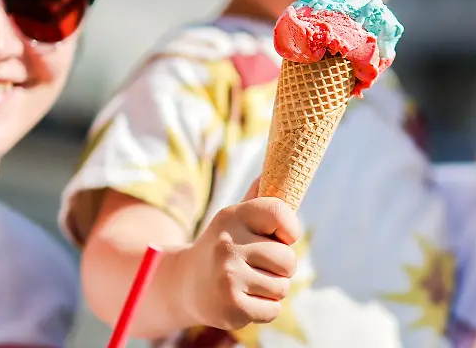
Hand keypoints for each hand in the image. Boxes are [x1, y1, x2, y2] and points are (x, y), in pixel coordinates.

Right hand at [179, 178, 301, 329]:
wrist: (184, 284)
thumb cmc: (222, 247)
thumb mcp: (234, 220)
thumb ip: (257, 198)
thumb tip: (277, 166)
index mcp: (233, 216)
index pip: (281, 215)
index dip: (291, 229)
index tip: (284, 236)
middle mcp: (229, 244)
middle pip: (288, 260)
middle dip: (281, 268)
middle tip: (258, 266)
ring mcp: (229, 277)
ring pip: (282, 287)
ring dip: (272, 289)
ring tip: (248, 282)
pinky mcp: (231, 306)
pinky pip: (273, 310)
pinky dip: (264, 309)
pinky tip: (244, 300)